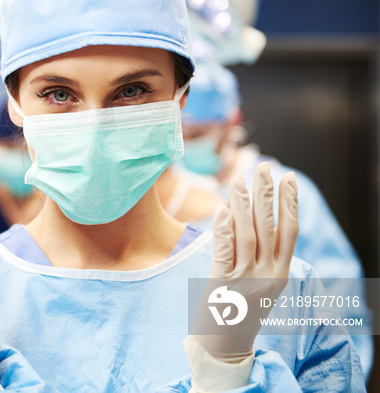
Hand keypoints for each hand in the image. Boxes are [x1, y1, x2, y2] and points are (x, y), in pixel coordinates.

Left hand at [193, 162, 298, 360]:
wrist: (225, 346)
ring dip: (243, 203)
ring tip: (238, 179)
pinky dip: (223, 229)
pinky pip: (224, 251)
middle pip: (269, 226)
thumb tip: (252, 219)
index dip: (290, 203)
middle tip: (263, 167)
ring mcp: (245, 280)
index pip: (290, 231)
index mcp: (280, 274)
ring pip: (247, 233)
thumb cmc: (239, 311)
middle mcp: (268, 275)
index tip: (289, 178)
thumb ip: (261, 257)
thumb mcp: (260, 284)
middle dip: (267, 193)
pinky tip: (222, 210)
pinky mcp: (222, 284)